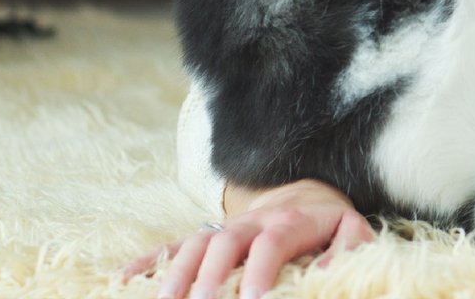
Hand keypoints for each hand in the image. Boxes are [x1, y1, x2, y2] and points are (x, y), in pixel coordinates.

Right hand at [121, 178, 373, 298]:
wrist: (303, 193)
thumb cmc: (328, 223)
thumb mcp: (351, 228)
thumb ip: (350, 247)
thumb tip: (329, 274)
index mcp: (289, 222)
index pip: (272, 241)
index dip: (261, 270)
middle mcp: (251, 223)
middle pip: (225, 243)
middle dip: (210, 276)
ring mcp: (223, 229)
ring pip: (193, 244)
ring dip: (177, 273)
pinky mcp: (205, 236)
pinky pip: (172, 246)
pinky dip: (148, 262)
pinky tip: (124, 281)